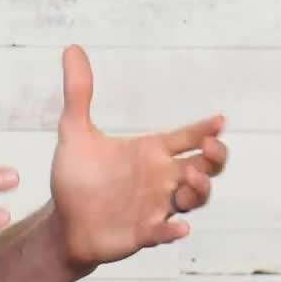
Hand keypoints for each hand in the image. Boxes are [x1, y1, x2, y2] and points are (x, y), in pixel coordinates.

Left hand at [47, 45, 229, 270]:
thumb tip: (72, 48)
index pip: (187, 137)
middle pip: (206, 166)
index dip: (207, 128)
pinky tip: (179, 228)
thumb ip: (78, 93)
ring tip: (191, 180)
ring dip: (200, 190)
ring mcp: (156, 206)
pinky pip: (166, 233)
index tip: (219, 120)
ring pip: (195, 198)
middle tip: (210, 146)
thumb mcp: (74, 132)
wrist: (62, 222)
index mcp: (150, 152)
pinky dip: (173, 231)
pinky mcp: (144, 232)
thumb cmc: (76, 177)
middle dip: (215, 157)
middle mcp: (160, 178)